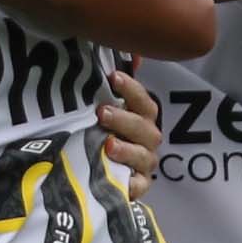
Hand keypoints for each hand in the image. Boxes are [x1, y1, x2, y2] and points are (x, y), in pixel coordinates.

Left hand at [97, 69, 162, 200]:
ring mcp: (143, 165)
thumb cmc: (102, 132)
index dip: (131, 89)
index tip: (113, 77)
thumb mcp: (103, 107)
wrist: (95, 172)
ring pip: (143, 157)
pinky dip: (130, 184)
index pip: (143, 101)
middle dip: (124, 119)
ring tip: (107, 144)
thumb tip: (131, 55)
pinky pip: (138, 187)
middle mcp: (146, 141)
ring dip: (126, 149)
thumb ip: (114, 84)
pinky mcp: (136, 188)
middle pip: (144, 128)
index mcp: (141, 118)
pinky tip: (117, 177)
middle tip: (102, 113)